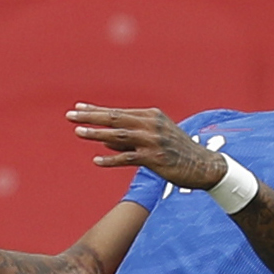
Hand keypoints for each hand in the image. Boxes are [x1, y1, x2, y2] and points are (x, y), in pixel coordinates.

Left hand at [66, 104, 227, 190]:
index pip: (118, 111)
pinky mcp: (155, 158)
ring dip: (96, 133)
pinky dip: (112, 158)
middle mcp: (151, 124)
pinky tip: (97, 160)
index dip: (96, 110)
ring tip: (78, 132)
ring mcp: (153, 141)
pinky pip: (128, 158)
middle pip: (115, 118)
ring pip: (119, 135)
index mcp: (151, 115)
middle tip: (70, 116)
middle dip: (91, 116)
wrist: (204, 166)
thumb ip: (129, 138)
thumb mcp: (154, 139)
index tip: (77, 108)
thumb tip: (103, 140)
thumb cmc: (178, 152)